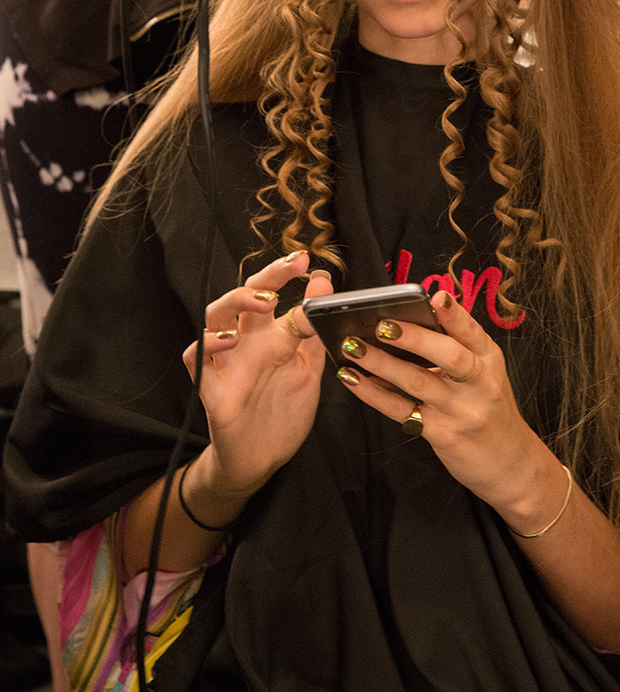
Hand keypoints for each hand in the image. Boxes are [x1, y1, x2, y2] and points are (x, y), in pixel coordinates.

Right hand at [182, 252, 328, 496]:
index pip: (271, 292)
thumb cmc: (282, 412)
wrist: (262, 460)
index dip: (285, 272)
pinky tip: (229, 340)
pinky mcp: (211, 389)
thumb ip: (314, 329)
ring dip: (237, 301)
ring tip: (265, 301)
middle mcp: (245, 343)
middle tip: (291, 267)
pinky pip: (195, 357)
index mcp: (269, 336)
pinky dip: (209, 344)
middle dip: (266, 276)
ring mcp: (225, 362)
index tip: (306, 260)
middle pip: (243, 295)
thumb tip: (323, 283)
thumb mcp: (308, 367)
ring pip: (214, 315)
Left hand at [335, 289, 553, 521]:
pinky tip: (352, 379)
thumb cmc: (491, 408)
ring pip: (418, 381)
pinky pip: (401, 410)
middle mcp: (479, 383)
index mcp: (488, 359)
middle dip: (414, 337)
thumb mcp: (486, 372)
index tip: (436, 297)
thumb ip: (459, 347)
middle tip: (382, 324)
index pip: (472, 332)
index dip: (454, 314)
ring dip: (381, 363)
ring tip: (352, 346)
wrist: (512, 465)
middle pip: (448, 355)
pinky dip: (373, 393)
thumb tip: (413, 319)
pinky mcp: (443, 434)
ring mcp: (461, 411)